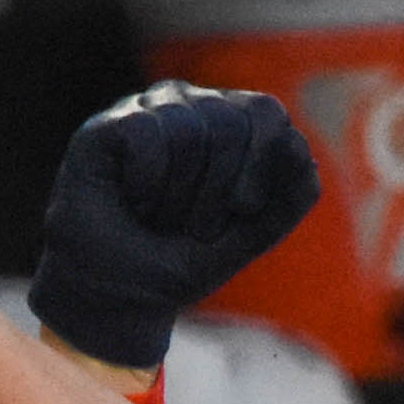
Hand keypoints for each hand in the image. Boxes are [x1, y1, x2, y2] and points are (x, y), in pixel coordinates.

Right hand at [27, 83, 323, 371]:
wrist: (115, 298)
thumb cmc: (180, 260)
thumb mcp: (249, 238)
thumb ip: (288, 199)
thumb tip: (297, 146)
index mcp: (236, 122)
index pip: (266, 113)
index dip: (259, 171)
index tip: (237, 214)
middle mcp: (193, 105)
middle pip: (230, 124)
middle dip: (217, 195)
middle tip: (189, 224)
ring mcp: (147, 111)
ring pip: (188, 133)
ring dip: (177, 198)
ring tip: (156, 215)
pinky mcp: (106, 125)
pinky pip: (147, 137)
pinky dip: (144, 186)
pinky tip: (129, 198)